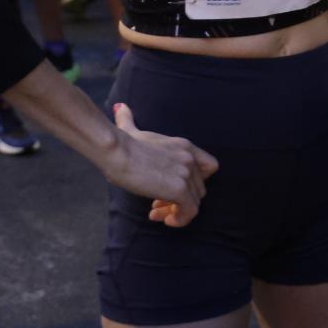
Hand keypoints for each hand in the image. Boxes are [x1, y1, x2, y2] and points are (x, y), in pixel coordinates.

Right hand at [102, 104, 218, 228]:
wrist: (117, 151)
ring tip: (155, 212)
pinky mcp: (179, 190)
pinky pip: (189, 213)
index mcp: (184, 146)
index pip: (210, 167)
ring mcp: (186, 174)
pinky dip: (178, 219)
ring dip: (175, 211)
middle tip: (158, 203)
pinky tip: (160, 218)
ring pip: (194, 203)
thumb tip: (120, 108)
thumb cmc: (122, 143)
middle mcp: (190, 159)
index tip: (174, 186)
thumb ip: (128, 120)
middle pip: (199, 189)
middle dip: (180, 199)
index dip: (196, 181)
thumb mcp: (131, 129)